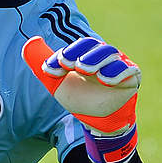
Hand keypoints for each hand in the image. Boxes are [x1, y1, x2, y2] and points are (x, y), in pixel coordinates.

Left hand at [22, 36, 140, 162]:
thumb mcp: (56, 81)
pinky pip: (129, 70)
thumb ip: (42, 63)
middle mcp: (103, 56)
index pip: (77, 46)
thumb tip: (30, 42)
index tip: (50, 70)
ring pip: (111, 55)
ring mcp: (119, 65)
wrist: (95, 120)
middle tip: (72, 65)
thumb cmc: (78, 97)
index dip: (64, 54)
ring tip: (85, 69)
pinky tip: (106, 79)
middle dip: (81, 53)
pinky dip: (118, 72)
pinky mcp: (131, 78)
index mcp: (86, 53)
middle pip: (94, 46)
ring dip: (98, 60)